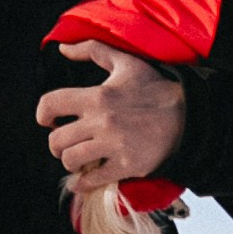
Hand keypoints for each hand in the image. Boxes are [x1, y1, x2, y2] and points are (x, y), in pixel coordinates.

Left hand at [36, 43, 184, 186]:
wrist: (189, 115)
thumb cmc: (155, 88)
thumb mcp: (125, 63)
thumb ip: (92, 50)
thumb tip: (62, 49)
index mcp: (97, 96)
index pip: (51, 104)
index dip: (43, 114)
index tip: (48, 120)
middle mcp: (102, 122)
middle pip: (57, 140)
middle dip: (56, 144)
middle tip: (65, 144)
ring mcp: (114, 146)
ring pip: (71, 160)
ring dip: (70, 161)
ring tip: (77, 159)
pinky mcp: (127, 166)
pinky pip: (93, 180)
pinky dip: (82, 184)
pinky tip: (81, 181)